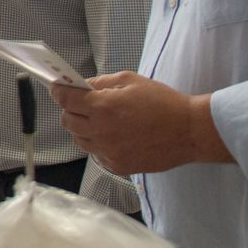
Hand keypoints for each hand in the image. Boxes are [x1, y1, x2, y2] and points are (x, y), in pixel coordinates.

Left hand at [52, 71, 229, 174]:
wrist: (189, 131)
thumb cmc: (163, 102)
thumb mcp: (131, 81)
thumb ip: (101, 82)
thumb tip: (82, 86)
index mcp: (103, 107)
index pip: (65, 100)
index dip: (59, 92)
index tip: (58, 89)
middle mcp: (101, 131)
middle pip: (68, 122)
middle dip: (72, 110)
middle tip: (85, 105)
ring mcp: (108, 152)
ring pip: (80, 140)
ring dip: (84, 129)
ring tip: (103, 121)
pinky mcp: (117, 166)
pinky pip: (96, 154)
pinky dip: (99, 144)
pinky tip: (116, 136)